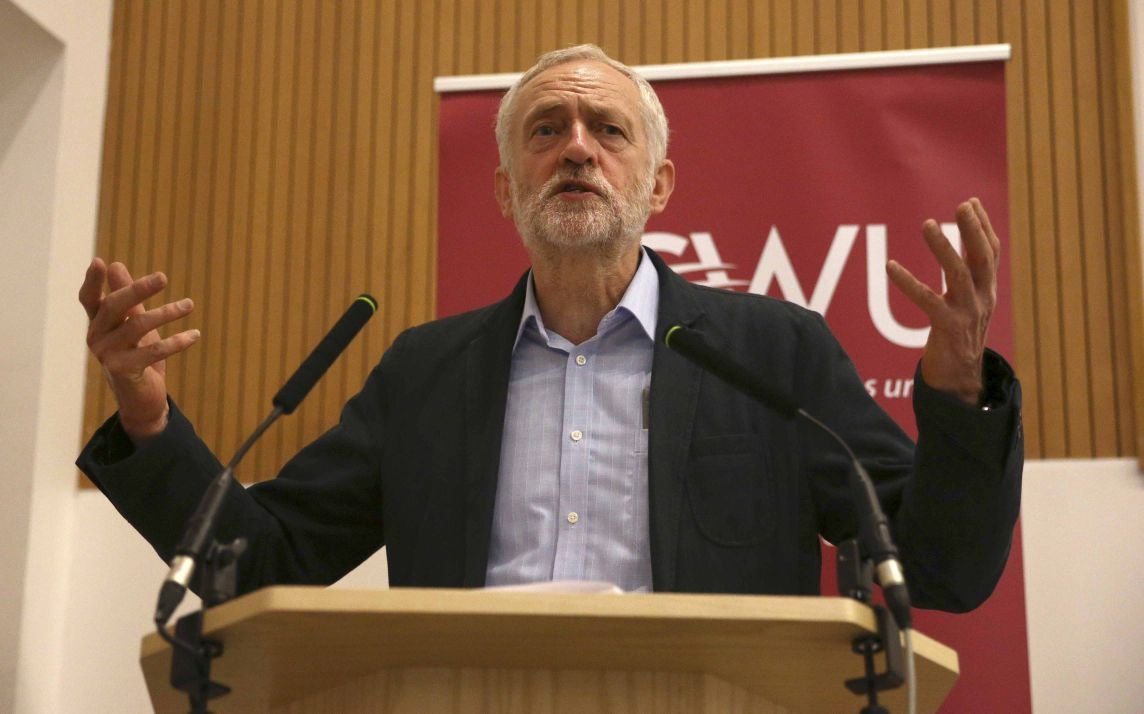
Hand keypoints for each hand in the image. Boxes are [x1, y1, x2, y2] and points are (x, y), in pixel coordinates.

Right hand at [79, 258, 199, 441]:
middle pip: (115, 306)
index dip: (93, 281)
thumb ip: (127, 298)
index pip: (89, 298)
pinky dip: (177, 341)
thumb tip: (116, 265)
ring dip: (167, 312)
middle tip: (163, 277)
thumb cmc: (137, 356)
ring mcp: (107, 355)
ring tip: (190, 304)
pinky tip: (195, 334)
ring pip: (138, 326)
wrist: (141, 400)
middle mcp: (97, 337)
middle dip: (138, 289)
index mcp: (97, 323)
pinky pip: (154, 350)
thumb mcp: (133, 324)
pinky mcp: (124, 370)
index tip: (100, 261)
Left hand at [886, 198, 999, 404]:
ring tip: (928, 224)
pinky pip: (928, 301)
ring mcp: (967, 314)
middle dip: (973, 230)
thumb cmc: (960, 335)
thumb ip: (970, 275)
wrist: (960, 379)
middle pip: (982, 259)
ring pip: (959, 275)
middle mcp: (983, 299)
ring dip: (944, 248)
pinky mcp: (948, 329)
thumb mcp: (972, 303)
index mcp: (989, 290)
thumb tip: (967, 244)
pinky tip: (891, 267)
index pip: (991, 252)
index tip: (972, 201)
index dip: (983, 226)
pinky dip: (909, 283)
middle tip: (962, 206)